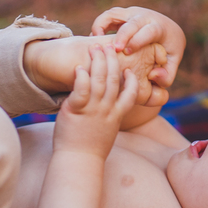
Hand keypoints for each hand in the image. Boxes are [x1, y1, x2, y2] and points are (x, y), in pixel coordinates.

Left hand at [54, 43, 138, 157]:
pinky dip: (81, 77)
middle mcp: (107, 110)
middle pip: (113, 79)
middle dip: (111, 60)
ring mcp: (93, 109)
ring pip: (99, 80)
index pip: (130, 93)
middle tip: (108, 47)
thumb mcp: (107, 133)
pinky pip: (81, 89)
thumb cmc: (90, 150)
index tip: (128, 69)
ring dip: (97, 62)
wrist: (79, 161)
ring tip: (94, 49)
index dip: (130, 79)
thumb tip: (109, 111)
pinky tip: (79, 68)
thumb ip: (109, 118)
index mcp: (117, 115)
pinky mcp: (76, 110)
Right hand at [91, 7, 184, 88]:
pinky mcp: (121, 15)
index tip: (128, 52)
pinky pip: (105, 17)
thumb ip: (167, 76)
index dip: (138, 40)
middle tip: (114, 50)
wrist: (167, 29)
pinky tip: (95, 43)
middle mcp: (144, 17)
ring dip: (103, 27)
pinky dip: (98, 27)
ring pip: (113, 14)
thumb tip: (153, 75)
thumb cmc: (169, 49)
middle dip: (122, 35)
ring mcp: (131, 14)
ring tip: (97, 44)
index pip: (150, 30)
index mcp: (159, 28)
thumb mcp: (172, 62)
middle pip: (132, 21)